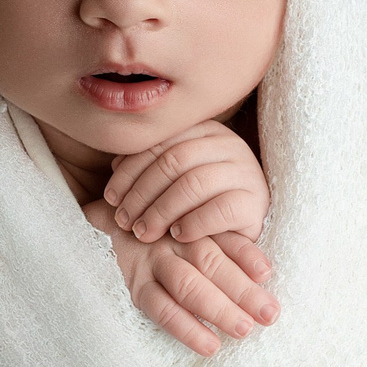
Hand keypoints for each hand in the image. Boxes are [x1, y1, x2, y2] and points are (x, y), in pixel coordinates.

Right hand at [85, 199, 278, 356]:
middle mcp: (172, 240)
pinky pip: (160, 308)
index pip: (223, 238)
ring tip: (244, 330)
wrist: (89, 222)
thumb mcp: (174, 222)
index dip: (247, 255)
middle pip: (212, 262)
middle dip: (243, 290)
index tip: (267, 273)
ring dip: (219, 309)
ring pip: (189, 284)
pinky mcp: (131, 284)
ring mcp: (150, 262)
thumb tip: (257, 270)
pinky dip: (186, 328)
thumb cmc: (143, 228)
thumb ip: (210, 238)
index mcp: (189, 225)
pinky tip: (209, 346)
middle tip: (270, 314)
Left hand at [102, 120, 270, 245]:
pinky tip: (177, 235)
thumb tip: (115, 167)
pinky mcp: (255, 203)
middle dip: (141, 193)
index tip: (111, 198)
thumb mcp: (175, 181)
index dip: (129, 170)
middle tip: (124, 220)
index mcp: (205, 131)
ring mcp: (245, 172)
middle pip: (174, 161)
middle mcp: (228, 145)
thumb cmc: (201, 205)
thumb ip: (150, 168)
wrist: (245, 230)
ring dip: (161, 211)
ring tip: (144, 232)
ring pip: (194, 183)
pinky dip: (193, 223)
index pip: (159, 143)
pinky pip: (220, 209)